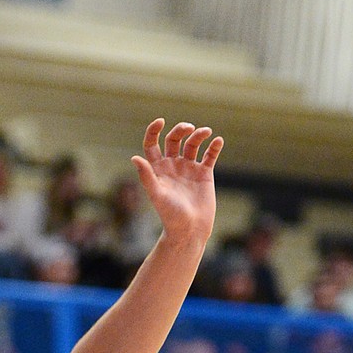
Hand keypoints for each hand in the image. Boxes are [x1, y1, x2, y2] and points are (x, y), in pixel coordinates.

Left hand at [132, 119, 222, 248]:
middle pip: (174, 139)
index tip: (161, 122)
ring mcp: (189, 169)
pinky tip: (218, 141)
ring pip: (193, 144)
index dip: (154, 131)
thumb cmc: (170, 216)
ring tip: (206, 133)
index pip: (152, 144)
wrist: (189, 231)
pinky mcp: (204, 174)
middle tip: (189, 129)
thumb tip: (134, 158)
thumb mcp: (157, 195)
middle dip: (181, 130)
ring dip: (199, 135)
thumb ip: (146, 176)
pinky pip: (210, 155)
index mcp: (158, 169)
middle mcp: (173, 166)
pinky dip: (214, 146)